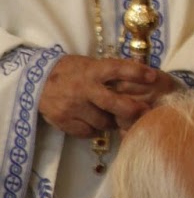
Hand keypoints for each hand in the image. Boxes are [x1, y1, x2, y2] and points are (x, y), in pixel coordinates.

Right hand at [39, 56, 176, 137]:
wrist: (36, 80)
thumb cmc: (70, 71)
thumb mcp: (89, 65)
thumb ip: (108, 74)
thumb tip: (138, 81)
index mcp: (92, 70)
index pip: (117, 69)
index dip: (136, 72)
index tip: (153, 76)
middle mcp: (83, 88)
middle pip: (114, 103)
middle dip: (132, 110)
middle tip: (144, 113)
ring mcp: (73, 106)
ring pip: (103, 122)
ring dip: (112, 122)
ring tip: (113, 118)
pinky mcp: (63, 121)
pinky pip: (88, 132)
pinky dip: (94, 130)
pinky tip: (93, 123)